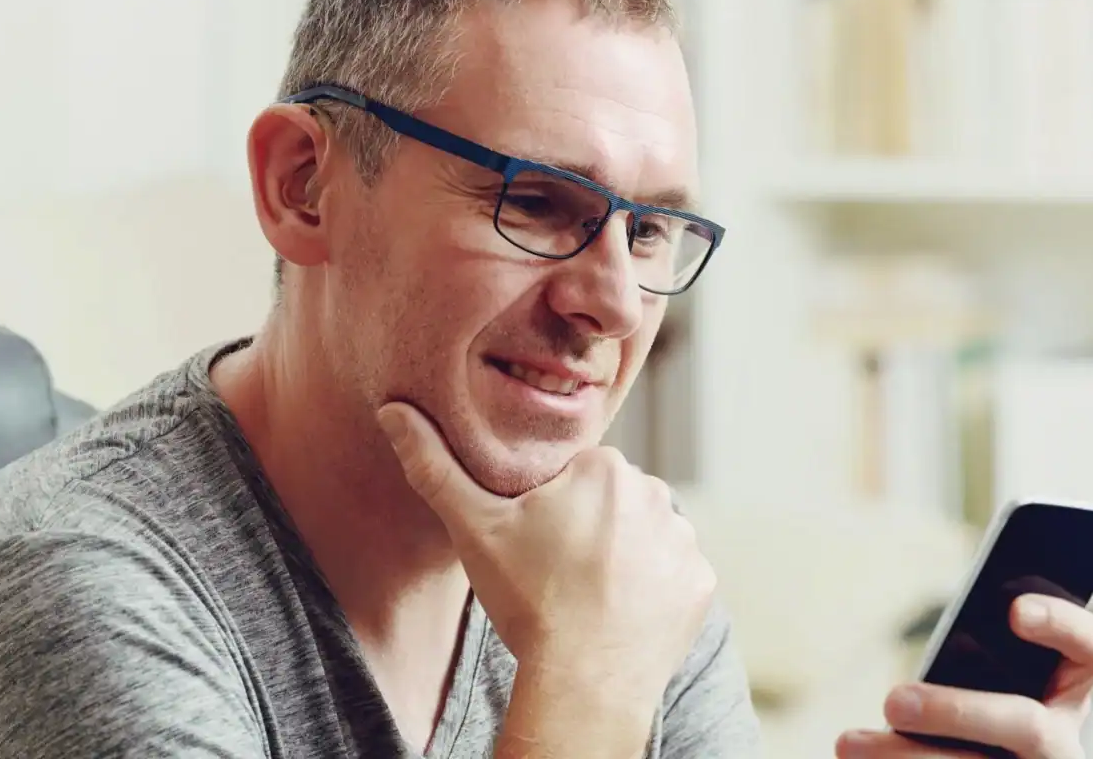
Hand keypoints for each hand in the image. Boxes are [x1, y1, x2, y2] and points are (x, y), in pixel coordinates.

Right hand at [376, 402, 716, 710]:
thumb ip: (435, 466)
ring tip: (587, 594)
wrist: (583, 682)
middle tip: (557, 572)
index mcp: (604, 467)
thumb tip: (393, 411)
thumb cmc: (528, 599)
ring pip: (643, 536)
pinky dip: (650, 590)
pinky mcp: (699, 583)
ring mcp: (684, 540)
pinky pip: (671, 574)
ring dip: (622, 557)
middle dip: (588, 529)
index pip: (574, 476)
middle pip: (611, 503)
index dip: (549, 510)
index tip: (535, 544)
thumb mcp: (473, 528)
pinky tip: (619, 613)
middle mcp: (656, 492)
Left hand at [835, 594, 1092, 757]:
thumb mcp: (975, 675)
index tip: (1012, 610)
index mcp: (1063, 689)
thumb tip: (936, 641)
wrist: (972, 754)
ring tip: (848, 743)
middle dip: (955, 711)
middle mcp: (1060, 741)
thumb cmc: (963, 707)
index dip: (1062, 625)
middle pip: (1026, 724)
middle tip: (892, 701)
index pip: (1092, 649)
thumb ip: (967, 653)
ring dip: (905, 757)